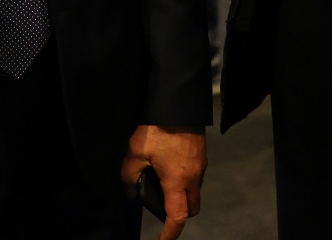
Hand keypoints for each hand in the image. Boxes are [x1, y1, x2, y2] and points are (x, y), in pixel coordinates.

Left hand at [122, 124, 205, 238]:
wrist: (178, 104)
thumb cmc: (158, 129)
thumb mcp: (136, 151)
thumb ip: (129, 174)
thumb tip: (129, 190)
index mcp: (177, 181)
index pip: (178, 217)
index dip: (171, 233)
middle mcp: (193, 178)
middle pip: (192, 208)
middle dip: (179, 214)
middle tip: (161, 207)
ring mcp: (201, 166)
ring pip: (195, 192)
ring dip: (182, 195)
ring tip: (162, 183)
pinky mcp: (202, 155)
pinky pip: (195, 177)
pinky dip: (185, 180)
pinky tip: (169, 166)